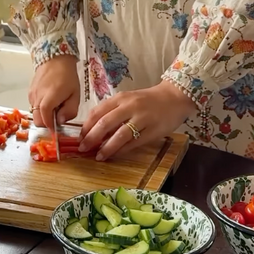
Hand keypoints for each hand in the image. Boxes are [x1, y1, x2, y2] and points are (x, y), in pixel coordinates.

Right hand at [28, 55, 79, 132]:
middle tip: (57, 117)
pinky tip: (49, 100)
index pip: (45, 119)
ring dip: (43, 115)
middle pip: (37, 120)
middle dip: (46, 123)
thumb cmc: (68, 76)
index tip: (57, 129)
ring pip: (35, 113)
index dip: (50, 127)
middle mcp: (37, 97)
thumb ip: (70, 110)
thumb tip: (61, 121)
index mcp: (49, 98)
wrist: (55, 59)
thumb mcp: (75, 94)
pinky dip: (40, 108)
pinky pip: (33, 105)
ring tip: (55, 106)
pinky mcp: (30, 92)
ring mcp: (32, 94)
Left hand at [79, 81, 196, 161]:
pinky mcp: (153, 131)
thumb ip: (112, 112)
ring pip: (119, 135)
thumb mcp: (128, 100)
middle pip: (105, 123)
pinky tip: (114, 156)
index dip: (86, 126)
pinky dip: (122, 151)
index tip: (79, 138)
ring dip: (106, 148)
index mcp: (121, 98)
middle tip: (83, 149)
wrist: (174, 98)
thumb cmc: (148, 100)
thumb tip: (93, 130)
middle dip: (91, 138)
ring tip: (98, 156)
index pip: (97, 112)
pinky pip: (134, 143)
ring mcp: (142, 119)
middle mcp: (130, 107)